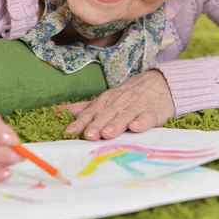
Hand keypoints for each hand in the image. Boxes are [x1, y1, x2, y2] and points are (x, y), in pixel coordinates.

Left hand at [59, 70, 174, 140]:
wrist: (159, 83)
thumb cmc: (128, 96)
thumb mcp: (106, 99)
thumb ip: (84, 108)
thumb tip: (58, 112)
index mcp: (106, 101)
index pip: (91, 112)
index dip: (81, 122)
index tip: (70, 132)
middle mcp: (119, 103)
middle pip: (106, 115)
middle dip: (97, 124)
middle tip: (89, 136)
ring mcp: (137, 106)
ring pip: (124, 116)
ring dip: (116, 124)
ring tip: (108, 133)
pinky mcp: (153, 111)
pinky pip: (147, 116)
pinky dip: (142, 122)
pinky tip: (136, 127)